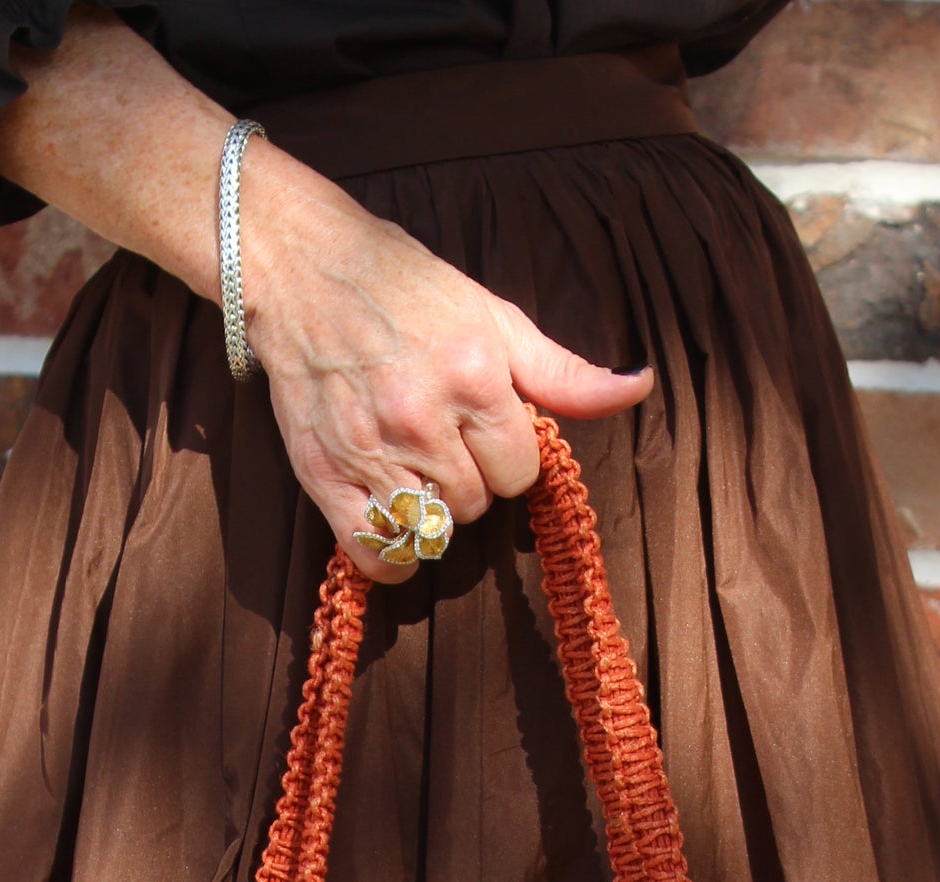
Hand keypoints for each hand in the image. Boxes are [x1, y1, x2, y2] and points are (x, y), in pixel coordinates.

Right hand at [0, 13, 651, 580]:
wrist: (301, 268)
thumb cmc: (402, 285)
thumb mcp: (492, 315)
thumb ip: (563, 371)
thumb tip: (638, 388)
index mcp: (474, 376)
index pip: (521, 471)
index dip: (508, 457)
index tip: (483, 433)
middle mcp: (424, 418)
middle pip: (478, 505)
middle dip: (470, 481)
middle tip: (443, 443)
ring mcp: (371, 450)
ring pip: (433, 531)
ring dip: (433, 513)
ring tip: (415, 471)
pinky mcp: (323, 474)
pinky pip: (376, 555)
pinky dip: (391, 556)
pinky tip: (395, 526)